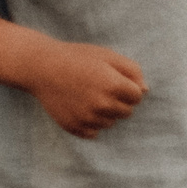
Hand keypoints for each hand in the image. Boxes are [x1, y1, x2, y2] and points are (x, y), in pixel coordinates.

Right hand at [27, 41, 147, 137]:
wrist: (41, 67)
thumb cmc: (77, 58)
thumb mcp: (106, 55)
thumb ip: (132, 70)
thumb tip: (145, 90)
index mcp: (113, 85)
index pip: (138, 96)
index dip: (128, 87)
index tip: (114, 79)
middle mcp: (103, 105)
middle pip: (127, 112)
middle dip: (118, 101)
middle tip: (99, 87)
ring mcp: (89, 118)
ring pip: (110, 122)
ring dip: (104, 112)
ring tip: (87, 95)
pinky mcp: (76, 128)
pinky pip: (94, 131)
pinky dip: (90, 122)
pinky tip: (79, 106)